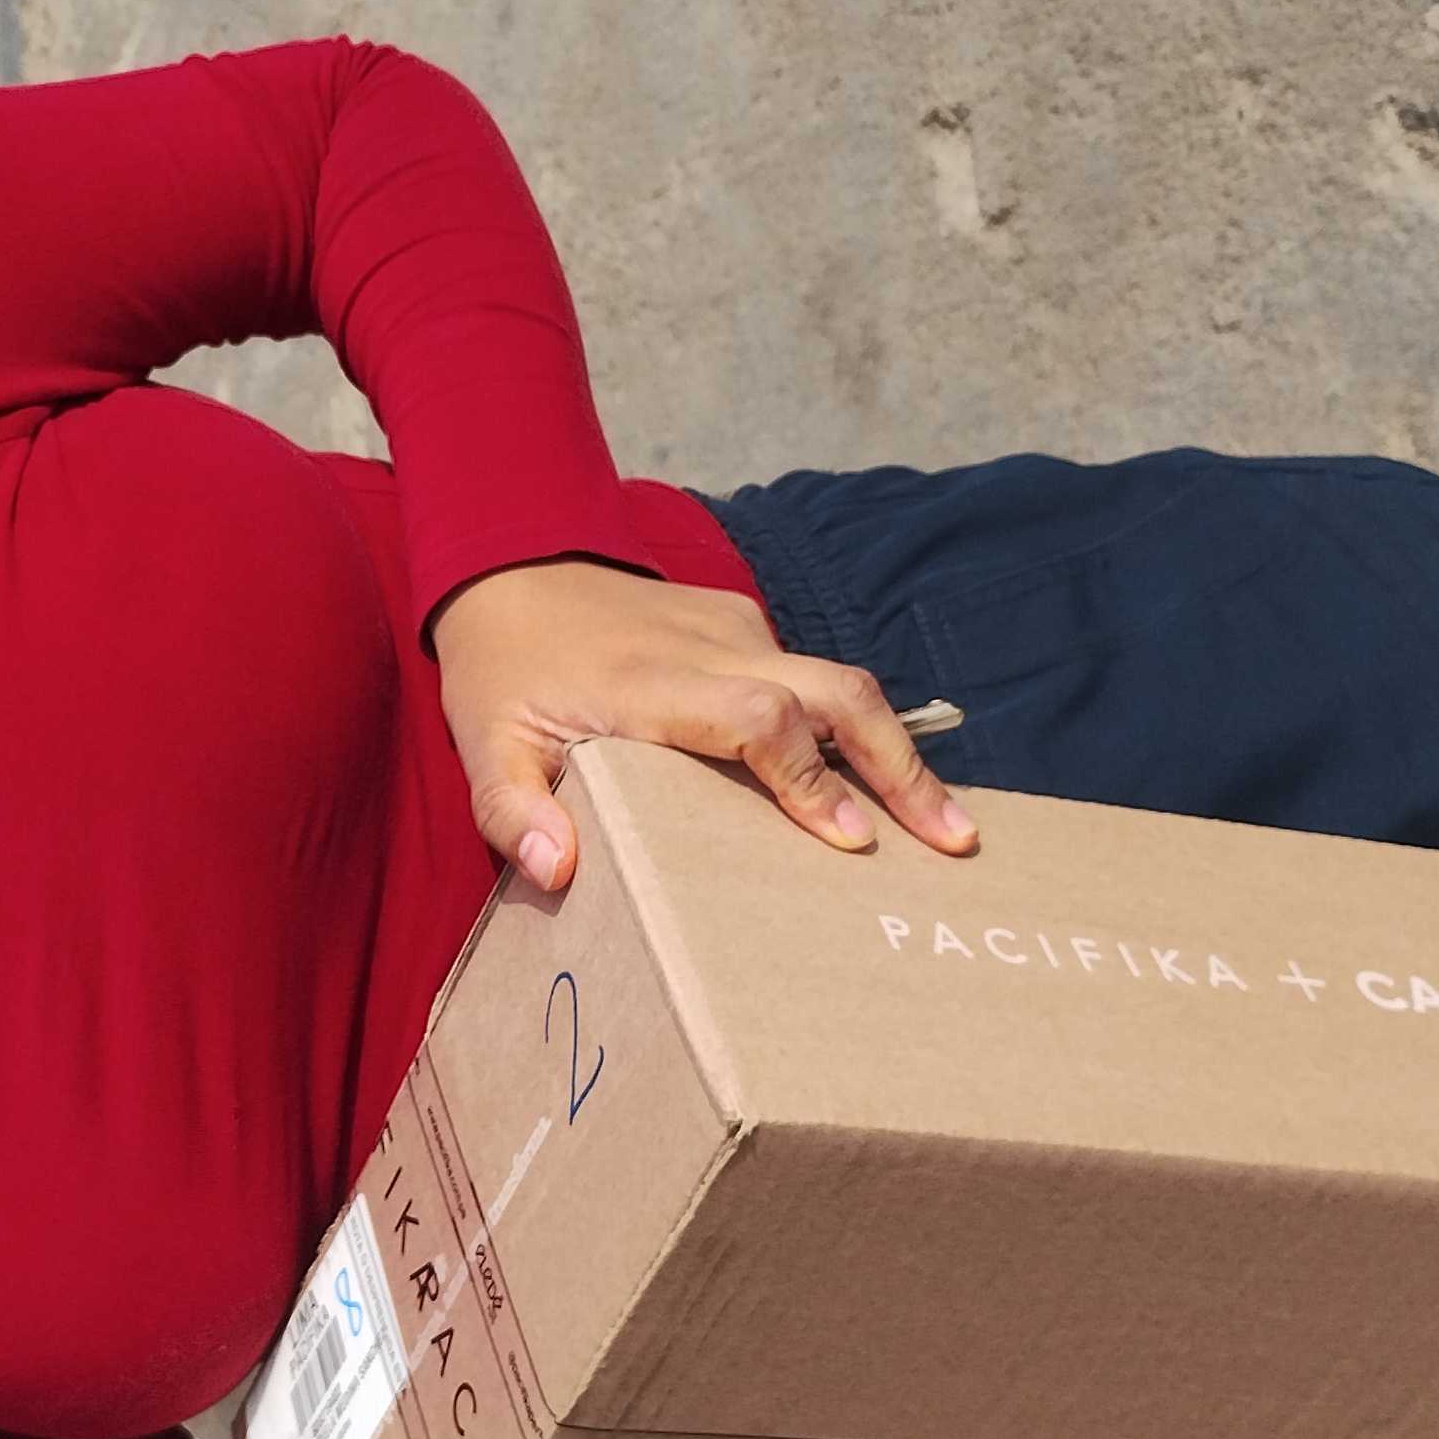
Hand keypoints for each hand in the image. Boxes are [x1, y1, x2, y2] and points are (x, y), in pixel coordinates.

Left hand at [431, 558, 976, 885]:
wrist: (509, 565)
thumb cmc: (502, 673)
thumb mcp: (484, 749)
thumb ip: (512, 813)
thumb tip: (556, 873)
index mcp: (652, 681)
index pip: (758, 719)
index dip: (810, 779)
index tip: (852, 840)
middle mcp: (711, 646)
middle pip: (835, 692)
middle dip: (899, 765)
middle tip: (953, 839)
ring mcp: (735, 627)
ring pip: (837, 683)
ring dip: (892, 750)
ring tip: (944, 824)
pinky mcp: (743, 624)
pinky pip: (810, 676)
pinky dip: (852, 729)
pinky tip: (879, 785)